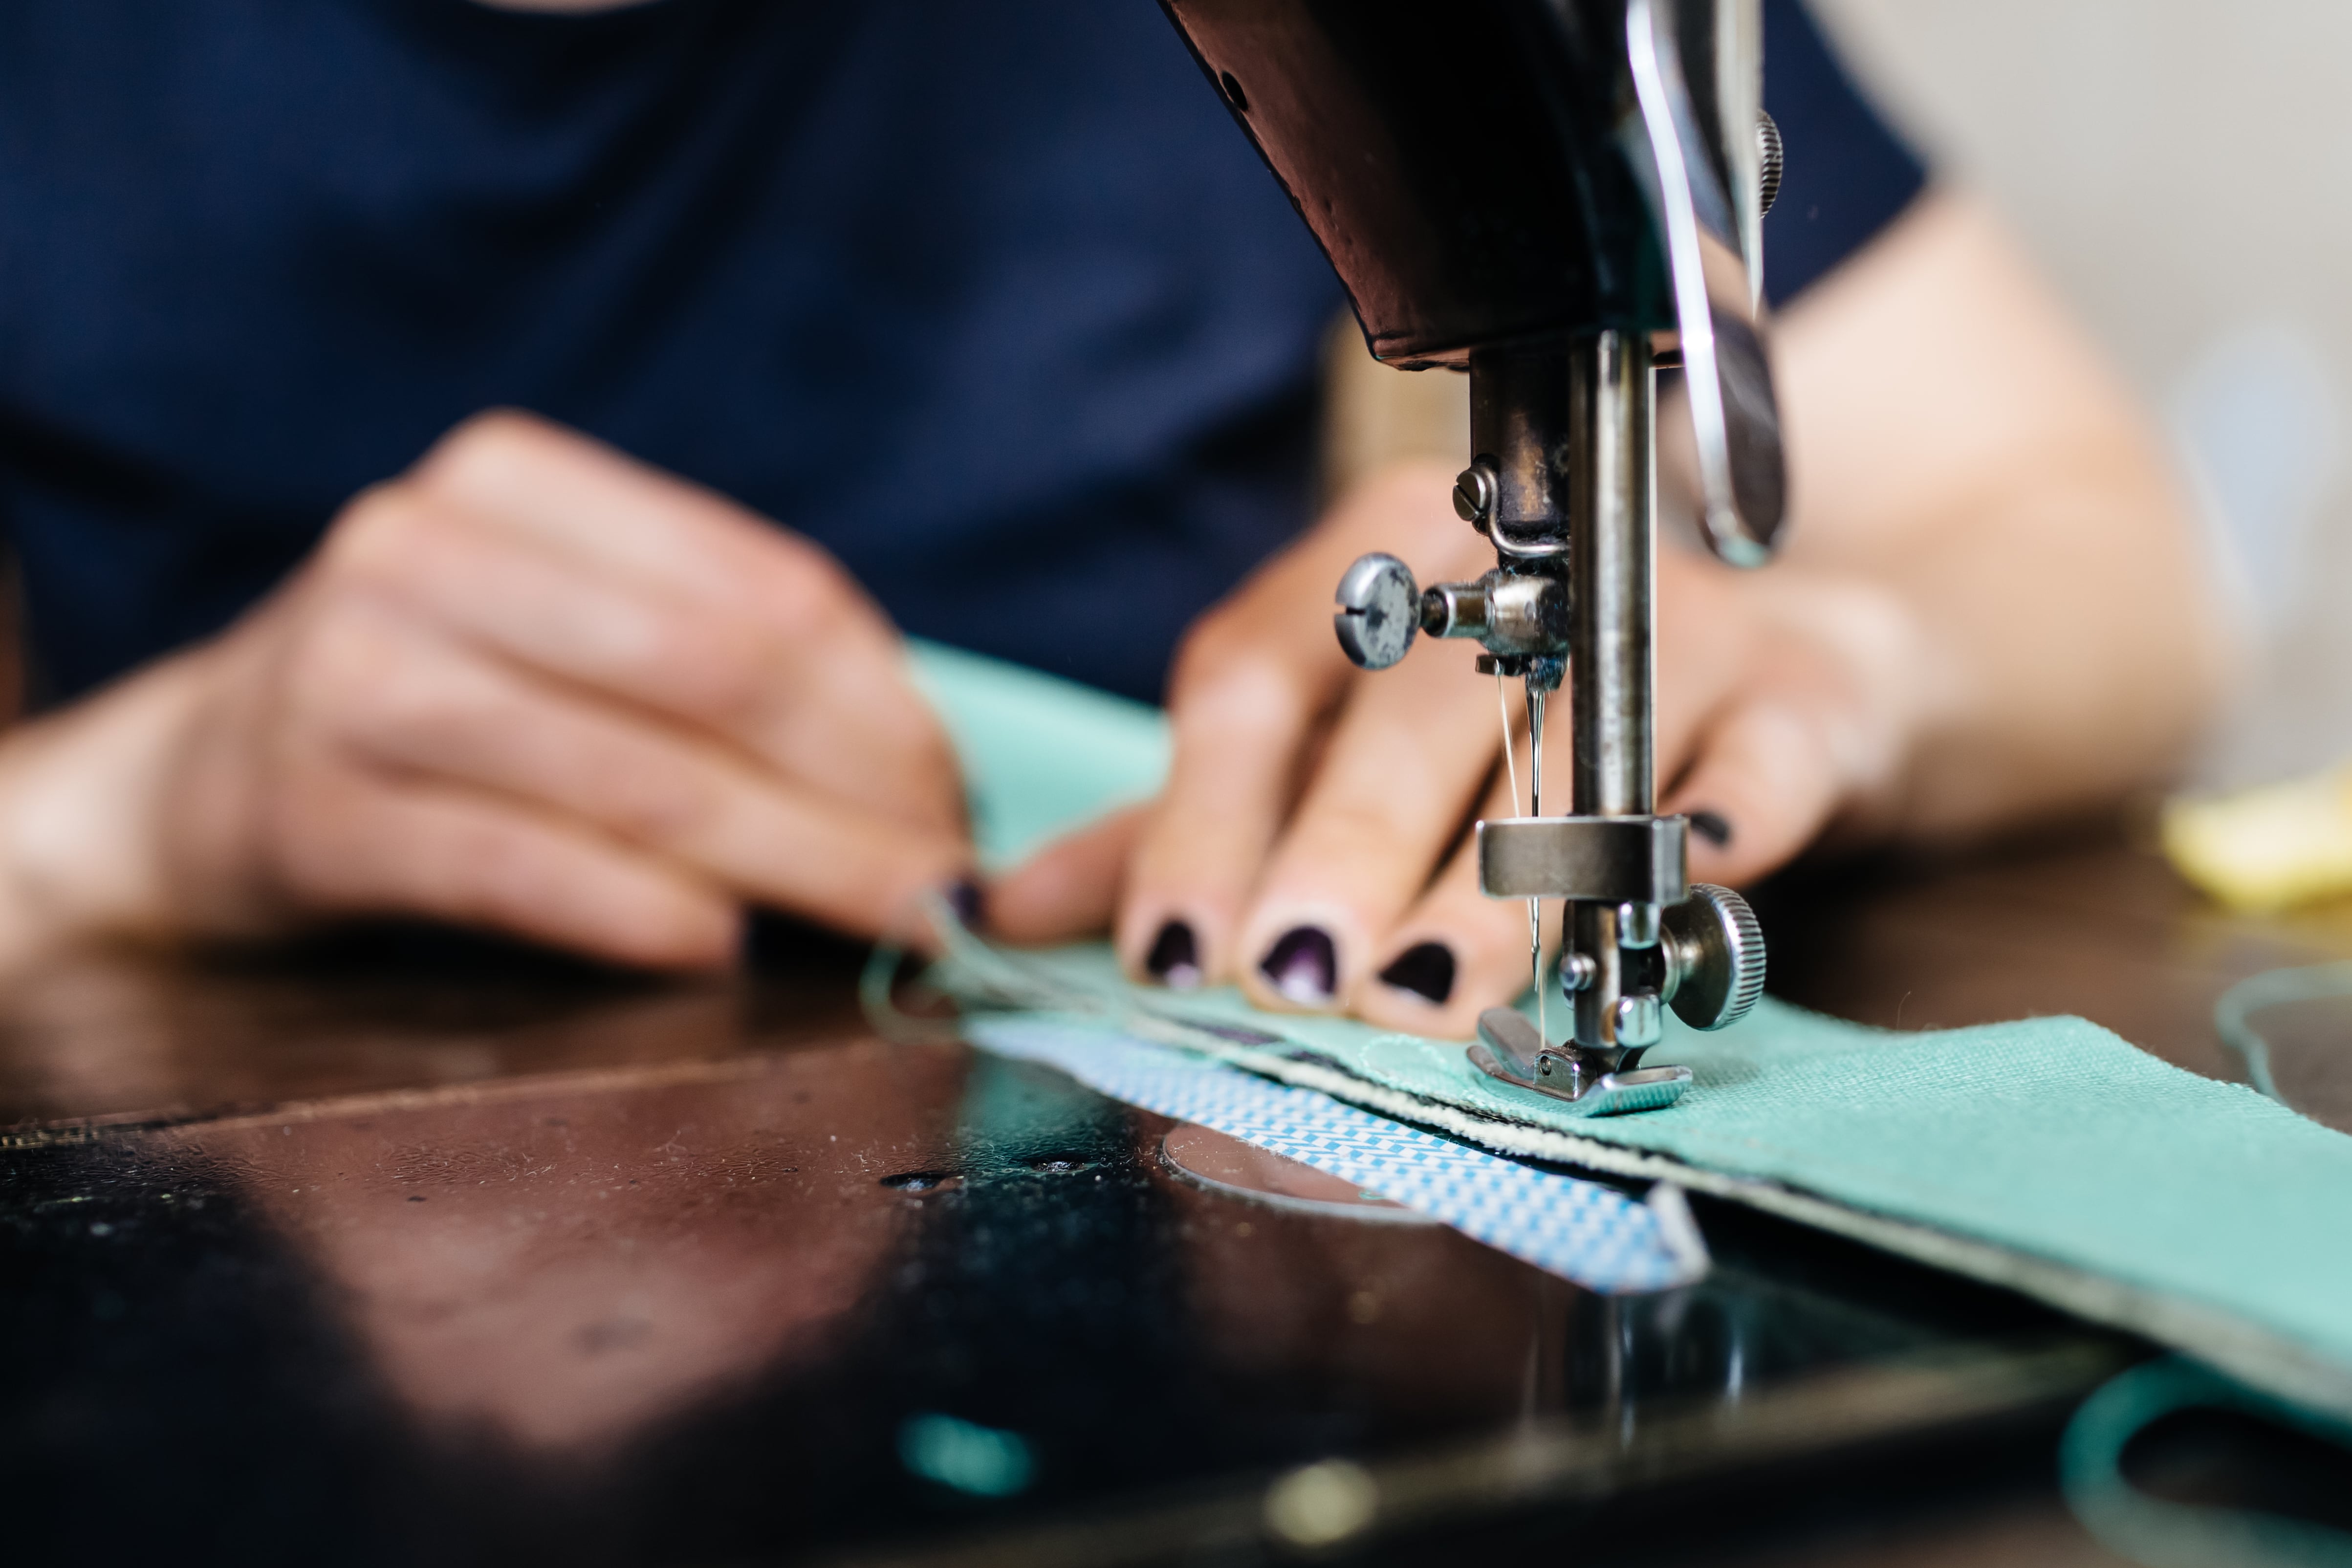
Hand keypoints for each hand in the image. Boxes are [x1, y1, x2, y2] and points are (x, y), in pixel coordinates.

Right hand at [0, 411, 968, 969]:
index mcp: (517, 485)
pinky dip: (638, 913)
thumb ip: (717, 663)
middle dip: (857, 800)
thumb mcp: (567, 633)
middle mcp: (424, 552)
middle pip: (714, 682)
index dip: (887, 711)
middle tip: (946, 892)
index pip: (761, 594)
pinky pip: (516, 865)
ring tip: (883, 928)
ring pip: (633, 779)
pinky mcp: (308, 811)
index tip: (960, 804)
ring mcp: (351, 676)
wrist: (204, 776)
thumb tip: (919, 775)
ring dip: (788, 866)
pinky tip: (722, 949)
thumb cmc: (442, 706)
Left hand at [993, 457, 1924, 1037]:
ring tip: (1441, 985)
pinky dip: (1730, 816)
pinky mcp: (1798, 693)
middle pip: (1413, 708)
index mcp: (1369, 565)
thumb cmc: (1502, 712)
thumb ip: (1177, 824)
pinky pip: (1771, 757)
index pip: (1261, 673)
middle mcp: (1511, 575)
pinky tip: (1689, 875)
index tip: (1172, 949)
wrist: (1757, 666)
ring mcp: (1668, 626)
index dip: (1209, 812)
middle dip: (1349, 846)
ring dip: (1508, 871)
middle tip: (1300, 973)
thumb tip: (991, 912)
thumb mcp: (1323, 750)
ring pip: (1580, 743)